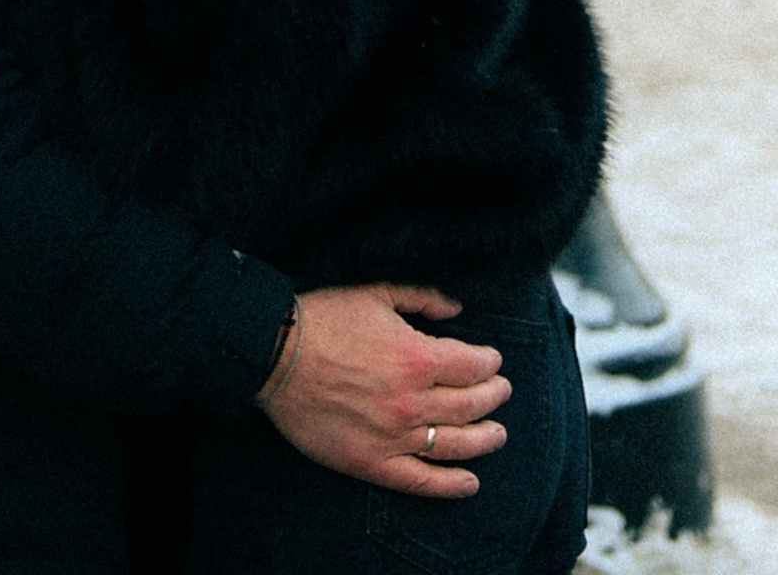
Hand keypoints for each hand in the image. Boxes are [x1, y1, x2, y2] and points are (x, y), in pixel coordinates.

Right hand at [259, 282, 510, 494]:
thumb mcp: (376, 293)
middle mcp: (413, 401)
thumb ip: (422, 298)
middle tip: (502, 392)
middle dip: (493, 397)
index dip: (490, 363)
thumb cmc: (324, 318)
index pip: (473, 366)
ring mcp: (394, 435)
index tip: (494, 361)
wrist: (275, 354)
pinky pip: (421, 480)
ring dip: (484, 440)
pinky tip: (470, 482)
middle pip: (471, 405)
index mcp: (417, 357)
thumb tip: (457, 309)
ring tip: (498, 434)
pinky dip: (450, 484)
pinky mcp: (372, 462)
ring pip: (455, 444)